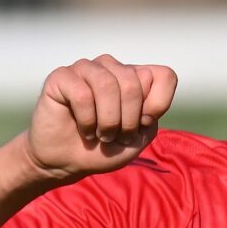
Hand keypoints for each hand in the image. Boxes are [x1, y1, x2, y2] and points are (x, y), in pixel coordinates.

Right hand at [24, 56, 177, 182]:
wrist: (69, 160)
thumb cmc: (106, 147)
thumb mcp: (140, 136)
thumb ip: (151, 114)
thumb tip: (143, 92)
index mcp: (136, 77)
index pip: (164, 76)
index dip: (159, 104)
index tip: (144, 123)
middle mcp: (112, 67)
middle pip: (134, 83)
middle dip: (129, 120)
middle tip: (116, 135)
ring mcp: (86, 68)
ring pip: (107, 85)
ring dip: (108, 121)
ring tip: (101, 134)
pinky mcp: (61, 76)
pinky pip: (82, 94)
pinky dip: (87, 120)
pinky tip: (83, 128)